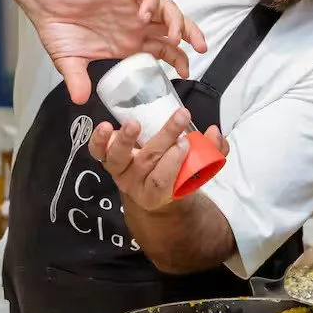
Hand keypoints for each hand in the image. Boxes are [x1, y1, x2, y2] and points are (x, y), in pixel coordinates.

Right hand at [27, 0, 205, 103]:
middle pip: (174, 28)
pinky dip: (151, 2)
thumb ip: (77, 80)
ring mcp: (132, 7)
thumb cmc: (58, 27)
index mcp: (128, 42)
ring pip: (168, 9)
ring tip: (175, 37)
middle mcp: (136, 24)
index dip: (178, 59)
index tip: (185, 73)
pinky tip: (145, 15)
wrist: (44, 0)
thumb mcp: (69, 62)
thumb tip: (80, 100)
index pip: (164, 50)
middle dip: (191, 37)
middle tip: (200, 51)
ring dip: (177, 21)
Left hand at [87, 110, 226, 213]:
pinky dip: (99, 139)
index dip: (173, 162)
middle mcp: (134, 185)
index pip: (161, 181)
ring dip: (126, 139)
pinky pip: (98, 151)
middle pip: (146, 162)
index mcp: (156, 194)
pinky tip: (105, 126)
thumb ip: (211, 153)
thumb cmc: (176, 176)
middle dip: (164, 138)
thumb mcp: (197, 171)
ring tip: (135, 123)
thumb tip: (215, 132)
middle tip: (181, 117)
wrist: (150, 188)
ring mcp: (119, 171)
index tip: (186, 142)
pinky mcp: (107, 158)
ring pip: (118, 157)